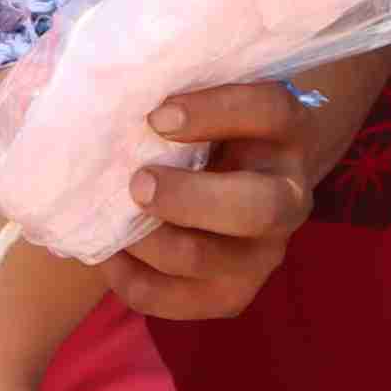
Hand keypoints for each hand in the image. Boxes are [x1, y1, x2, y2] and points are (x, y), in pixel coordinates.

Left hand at [100, 80, 326, 320]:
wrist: (220, 183)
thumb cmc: (194, 128)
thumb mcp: (197, 98)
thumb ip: (168, 88)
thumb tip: (102, 89)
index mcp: (284, 130)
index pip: (270, 110)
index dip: (216, 111)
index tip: (157, 115)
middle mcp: (287, 194)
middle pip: (260, 206)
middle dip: (191, 199)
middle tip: (137, 183)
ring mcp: (265, 251)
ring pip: (214, 261)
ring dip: (152, 243)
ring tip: (114, 221)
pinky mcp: (234, 294)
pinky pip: (183, 302)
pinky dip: (135, 281)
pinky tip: (111, 254)